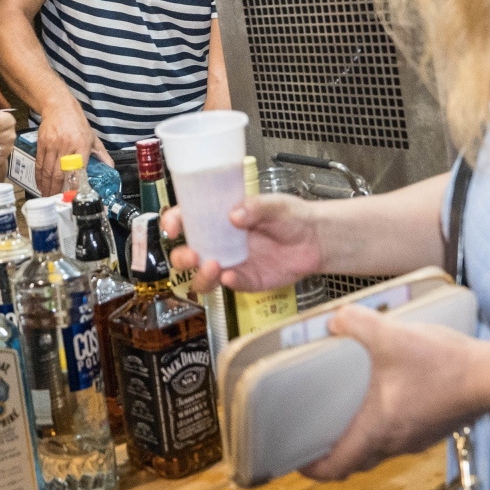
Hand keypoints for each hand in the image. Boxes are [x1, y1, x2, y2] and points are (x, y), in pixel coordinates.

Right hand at [32, 95, 108, 194]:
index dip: (75, 184)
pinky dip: (39, 176)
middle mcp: (66, 145)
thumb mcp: (93, 137)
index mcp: (82, 145)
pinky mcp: (42, 143)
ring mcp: (52, 144)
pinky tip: (41, 184)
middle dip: (57, 189)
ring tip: (48, 197)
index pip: (78, 168)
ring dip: (47, 186)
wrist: (58, 107)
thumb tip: (111, 169)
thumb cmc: (77, 123)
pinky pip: (39, 163)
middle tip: (57, 201)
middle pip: (60, 172)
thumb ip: (102, 155)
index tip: (73, 196)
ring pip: (48, 170)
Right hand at [161, 193, 322, 293]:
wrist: (316, 240)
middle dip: (182, 257)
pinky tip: (233, 275)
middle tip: (191, 255)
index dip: (173, 222)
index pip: (187, 218)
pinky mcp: (247, 280)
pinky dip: (228, 281)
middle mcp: (221, 242)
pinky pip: (230, 285)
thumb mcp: (275, 204)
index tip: (172, 226)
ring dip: (201, 275)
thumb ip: (256, 207)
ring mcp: (232, 263)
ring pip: (202, 277)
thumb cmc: (292, 216)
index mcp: (220, 218)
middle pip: (187, 254)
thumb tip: (235, 214)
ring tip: (213, 266)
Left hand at [300, 304, 489, 479]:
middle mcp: (396, 443)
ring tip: (343, 415)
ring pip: (378, 450)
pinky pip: (399, 437)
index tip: (296, 460)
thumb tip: (334, 319)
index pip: (336, 467)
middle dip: (332, 454)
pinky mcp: (432, 428)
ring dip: (358, 440)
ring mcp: (417, 439)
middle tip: (314, 436)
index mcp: (377, 431)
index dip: (312, 468)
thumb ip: (356, 323)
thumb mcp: (390, 335)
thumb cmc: (443, 363)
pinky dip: (382, 429)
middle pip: (355, 461)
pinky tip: (382, 400)